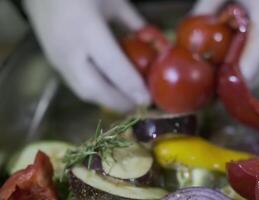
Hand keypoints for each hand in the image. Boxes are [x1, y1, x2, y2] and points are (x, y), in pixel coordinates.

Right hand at [23, 0, 149, 112]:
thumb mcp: (114, 1)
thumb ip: (134, 23)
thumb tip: (155, 42)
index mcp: (87, 29)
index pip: (113, 66)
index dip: (131, 85)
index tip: (147, 99)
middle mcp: (70, 49)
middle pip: (94, 88)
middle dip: (118, 102)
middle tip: (139, 106)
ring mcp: (57, 59)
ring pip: (82, 91)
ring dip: (106, 100)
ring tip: (127, 102)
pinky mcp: (53, 62)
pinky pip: (76, 85)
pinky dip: (95, 93)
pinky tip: (110, 91)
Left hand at [192, 0, 258, 86]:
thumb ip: (207, 7)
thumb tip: (187, 32)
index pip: (257, 50)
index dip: (241, 73)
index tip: (224, 90)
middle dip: (236, 84)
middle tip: (211, 94)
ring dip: (240, 78)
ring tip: (216, 83)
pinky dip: (244, 66)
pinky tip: (227, 67)